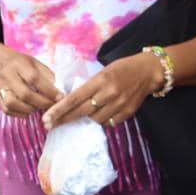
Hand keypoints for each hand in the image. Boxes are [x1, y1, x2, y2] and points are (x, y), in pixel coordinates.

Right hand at [0, 49, 60, 116]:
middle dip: (42, 102)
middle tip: (52, 105)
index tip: (60, 97)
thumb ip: (47, 75)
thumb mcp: (35, 62)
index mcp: (19, 64)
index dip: (49, 90)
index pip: (34, 78)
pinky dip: (20, 113)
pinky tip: (29, 110)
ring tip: (39, 107)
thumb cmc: (20, 63)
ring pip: (13, 104)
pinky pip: (8, 110)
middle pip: (24, 94)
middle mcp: (8, 75)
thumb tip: (60, 90)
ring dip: (29, 109)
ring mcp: (0, 88)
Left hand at [43, 54, 165, 128]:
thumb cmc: (122, 69)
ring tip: (72, 120)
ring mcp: (119, 105)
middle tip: (49, 125)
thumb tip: (70, 101)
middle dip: (64, 119)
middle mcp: (109, 93)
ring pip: (94, 120)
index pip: (75, 98)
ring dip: (82, 121)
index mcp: (101, 80)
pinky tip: (95, 118)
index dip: (59, 110)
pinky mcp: (127, 113)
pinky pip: (108, 123)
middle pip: (82, 112)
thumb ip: (89, 86)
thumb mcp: (103, 72)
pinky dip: (100, 122)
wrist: (149, 72)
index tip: (46, 117)